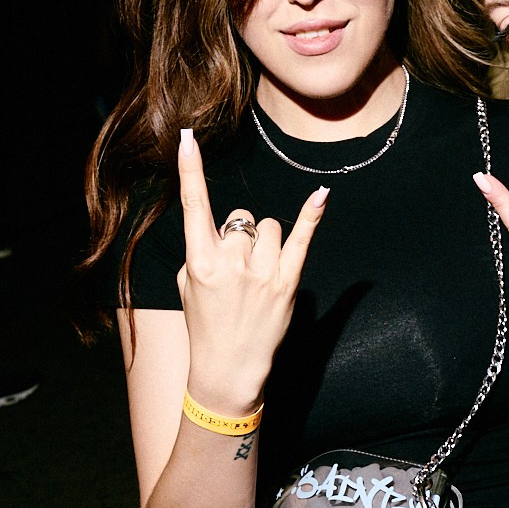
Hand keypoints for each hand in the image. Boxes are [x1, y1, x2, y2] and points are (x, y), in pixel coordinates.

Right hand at [175, 128, 327, 412]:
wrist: (228, 369)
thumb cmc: (206, 324)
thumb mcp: (187, 286)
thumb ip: (201, 251)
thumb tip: (223, 230)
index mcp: (199, 262)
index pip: (193, 207)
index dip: (189, 170)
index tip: (186, 138)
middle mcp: (231, 263)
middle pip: (242, 218)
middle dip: (241, 235)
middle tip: (238, 269)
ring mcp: (261, 272)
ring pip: (268, 227)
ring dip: (265, 243)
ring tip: (258, 276)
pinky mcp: (287, 282)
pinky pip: (302, 239)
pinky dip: (312, 216)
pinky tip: (321, 195)